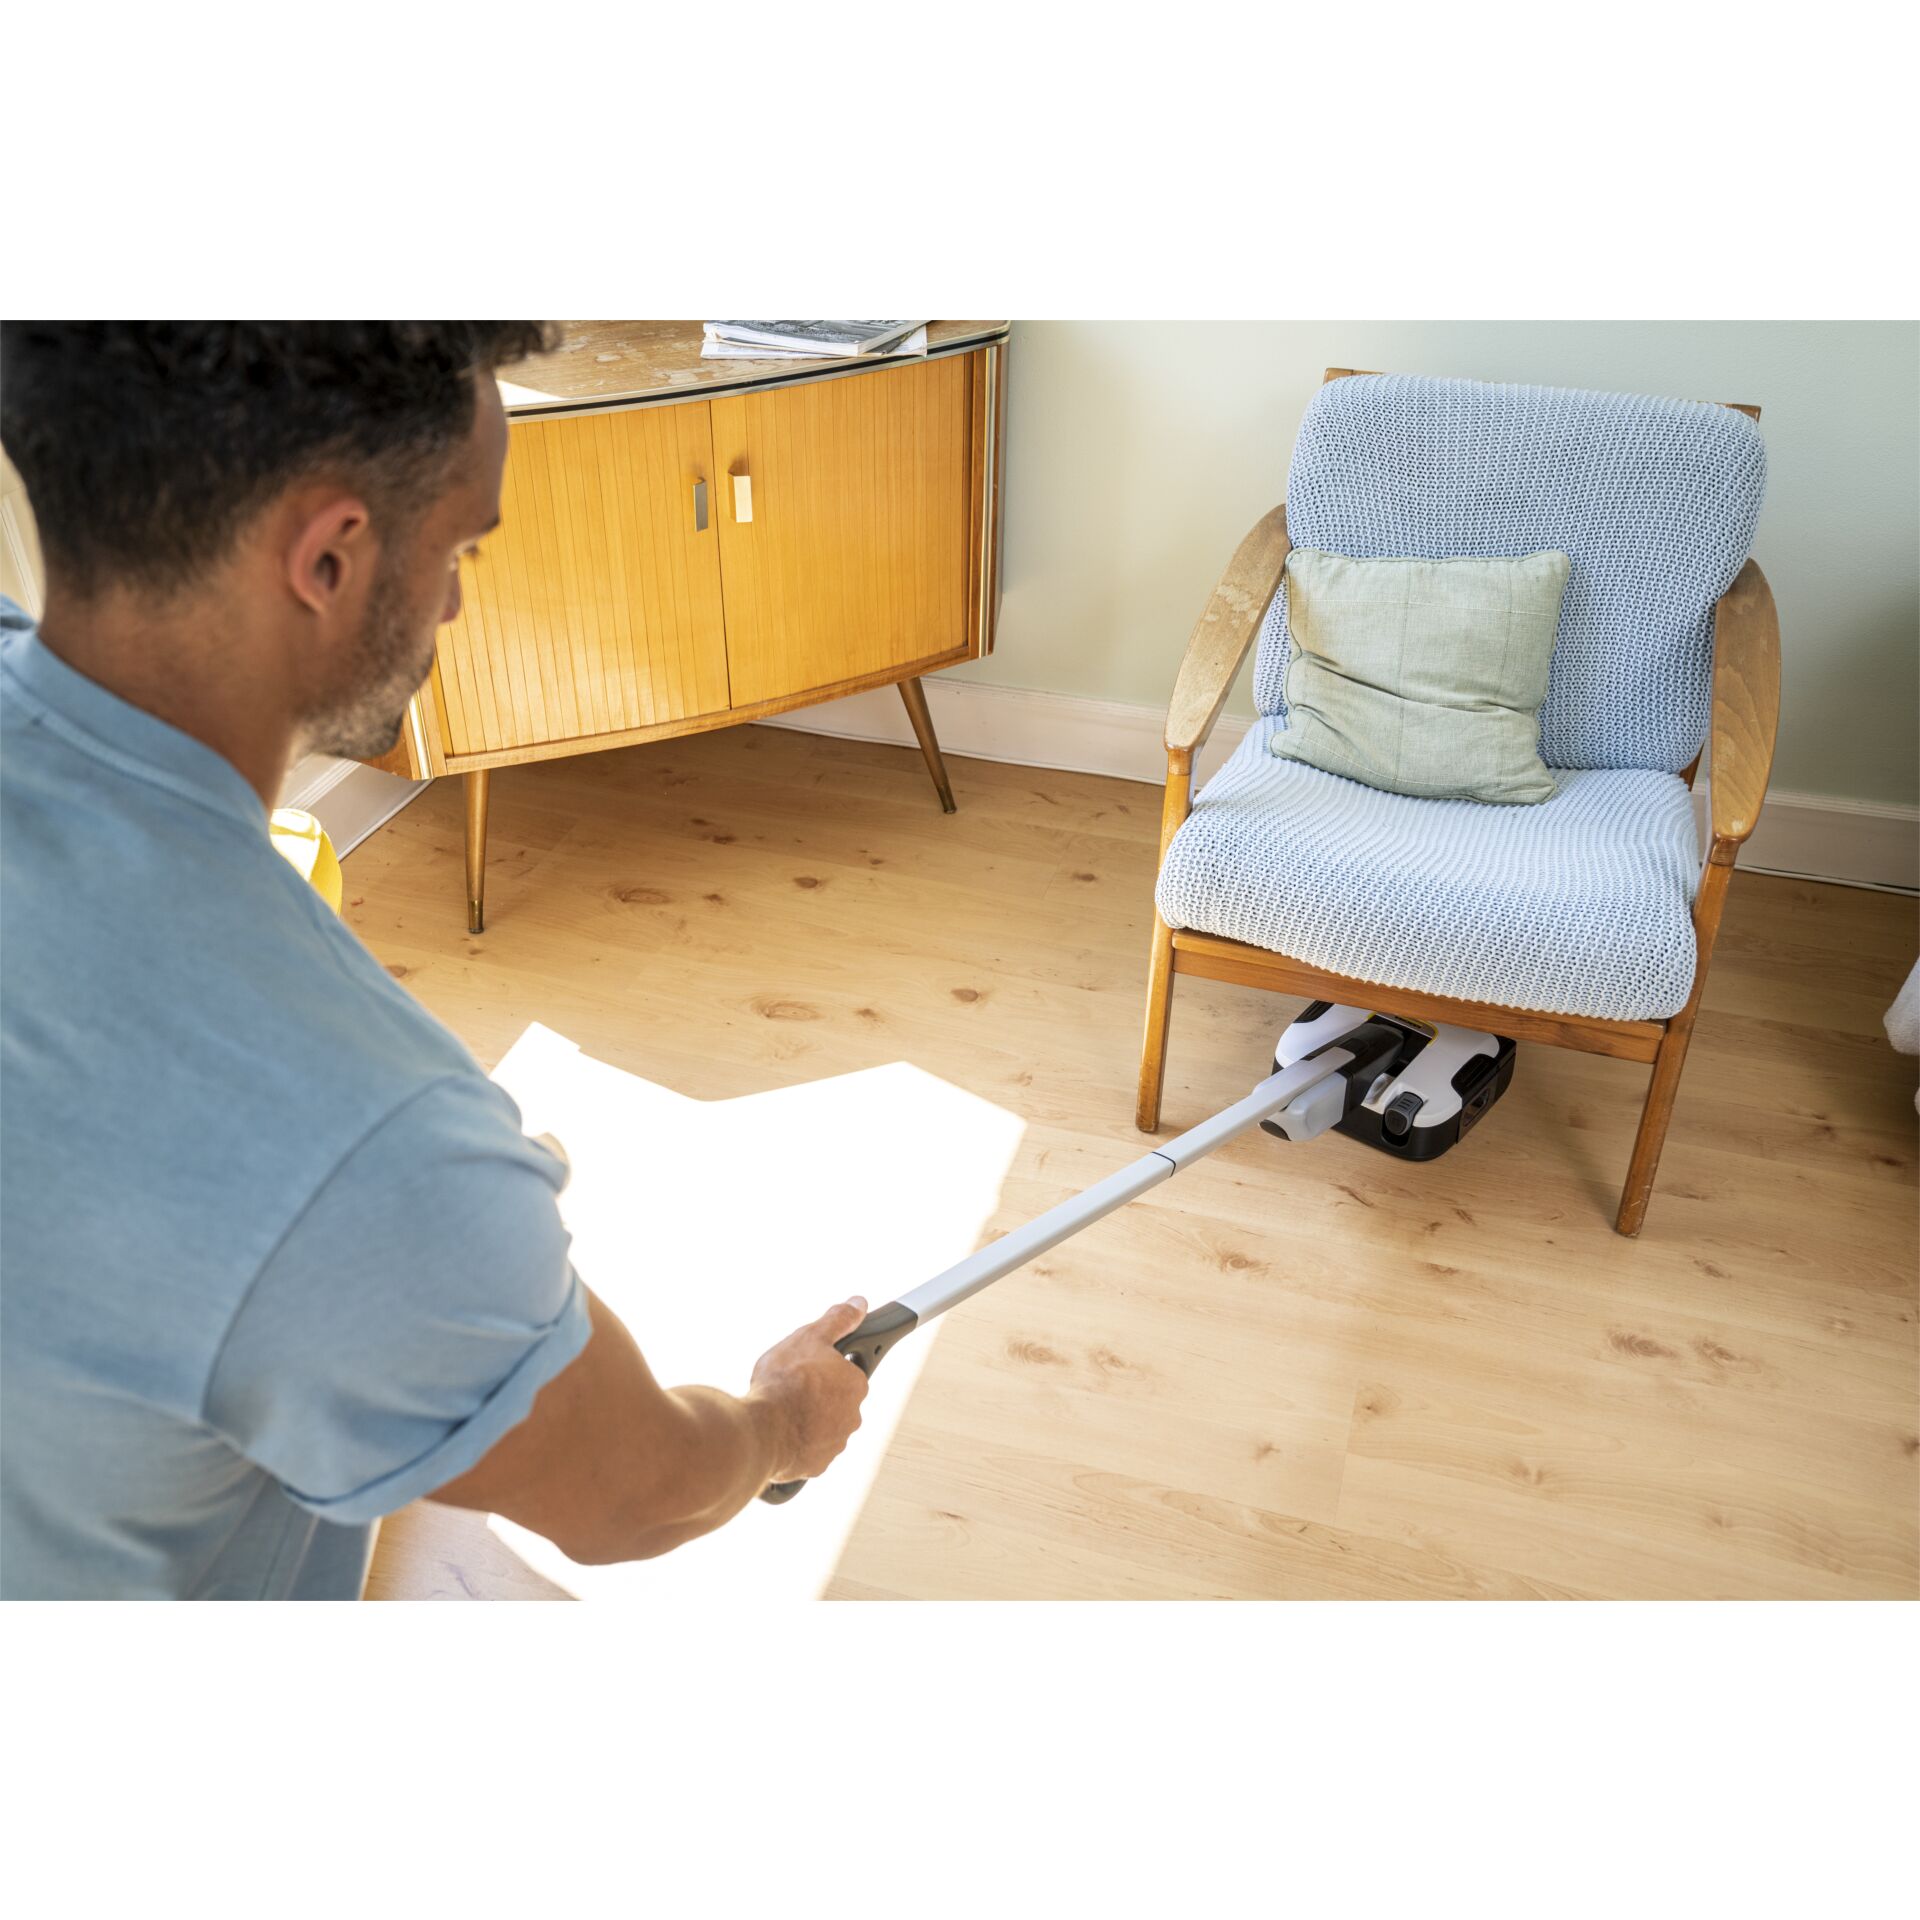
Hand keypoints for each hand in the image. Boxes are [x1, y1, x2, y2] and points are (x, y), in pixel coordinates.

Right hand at [749, 1297, 871, 1484]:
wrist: (759, 1431)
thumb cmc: (783, 1382)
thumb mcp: (810, 1337)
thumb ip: (838, 1320)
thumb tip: (860, 1304)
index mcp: (855, 1385)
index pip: (846, 1370)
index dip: (824, 1366)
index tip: (805, 1366)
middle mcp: (852, 1417)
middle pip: (834, 1399)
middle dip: (815, 1393)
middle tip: (789, 1386)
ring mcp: (835, 1444)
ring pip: (821, 1425)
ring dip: (804, 1418)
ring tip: (779, 1409)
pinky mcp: (816, 1465)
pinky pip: (807, 1449)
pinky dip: (794, 1441)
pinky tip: (776, 1431)